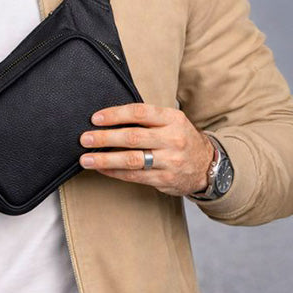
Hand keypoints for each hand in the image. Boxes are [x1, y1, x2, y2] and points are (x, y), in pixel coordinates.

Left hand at [78, 103, 213, 197]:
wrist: (207, 165)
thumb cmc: (181, 139)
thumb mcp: (172, 121)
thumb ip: (148, 118)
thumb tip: (110, 118)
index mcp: (172, 119)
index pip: (140, 113)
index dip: (115, 115)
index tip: (96, 118)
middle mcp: (172, 139)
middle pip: (132, 137)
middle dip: (105, 138)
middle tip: (85, 138)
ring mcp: (170, 161)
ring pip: (131, 160)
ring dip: (105, 159)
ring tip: (86, 159)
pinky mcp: (165, 179)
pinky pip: (134, 176)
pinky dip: (115, 173)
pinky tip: (102, 169)